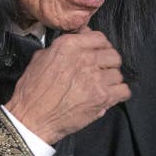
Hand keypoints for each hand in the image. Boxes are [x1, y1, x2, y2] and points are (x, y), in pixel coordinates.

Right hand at [4, 27, 129, 143]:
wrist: (32, 118)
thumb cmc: (32, 91)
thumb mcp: (40, 58)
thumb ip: (60, 47)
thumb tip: (76, 39)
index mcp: (69, 46)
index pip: (99, 37)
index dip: (100, 46)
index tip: (99, 52)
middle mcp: (85, 59)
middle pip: (113, 55)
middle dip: (108, 62)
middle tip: (102, 70)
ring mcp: (96, 78)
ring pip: (118, 73)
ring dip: (112, 80)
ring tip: (102, 86)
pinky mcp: (102, 97)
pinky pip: (123, 91)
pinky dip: (118, 94)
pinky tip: (110, 96)